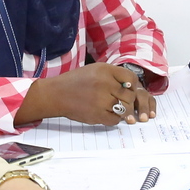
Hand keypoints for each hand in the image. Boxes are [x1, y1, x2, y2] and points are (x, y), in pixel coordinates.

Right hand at [16, 63, 156, 125]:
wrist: (56, 94)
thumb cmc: (76, 81)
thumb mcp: (94, 70)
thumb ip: (113, 75)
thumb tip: (132, 86)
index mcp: (105, 70)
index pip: (131, 78)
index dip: (133, 85)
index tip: (128, 89)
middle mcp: (105, 84)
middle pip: (129, 95)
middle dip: (128, 100)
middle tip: (121, 101)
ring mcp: (101, 100)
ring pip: (124, 109)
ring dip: (122, 110)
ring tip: (114, 108)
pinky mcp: (97, 115)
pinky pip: (115, 120)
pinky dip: (114, 119)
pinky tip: (107, 114)